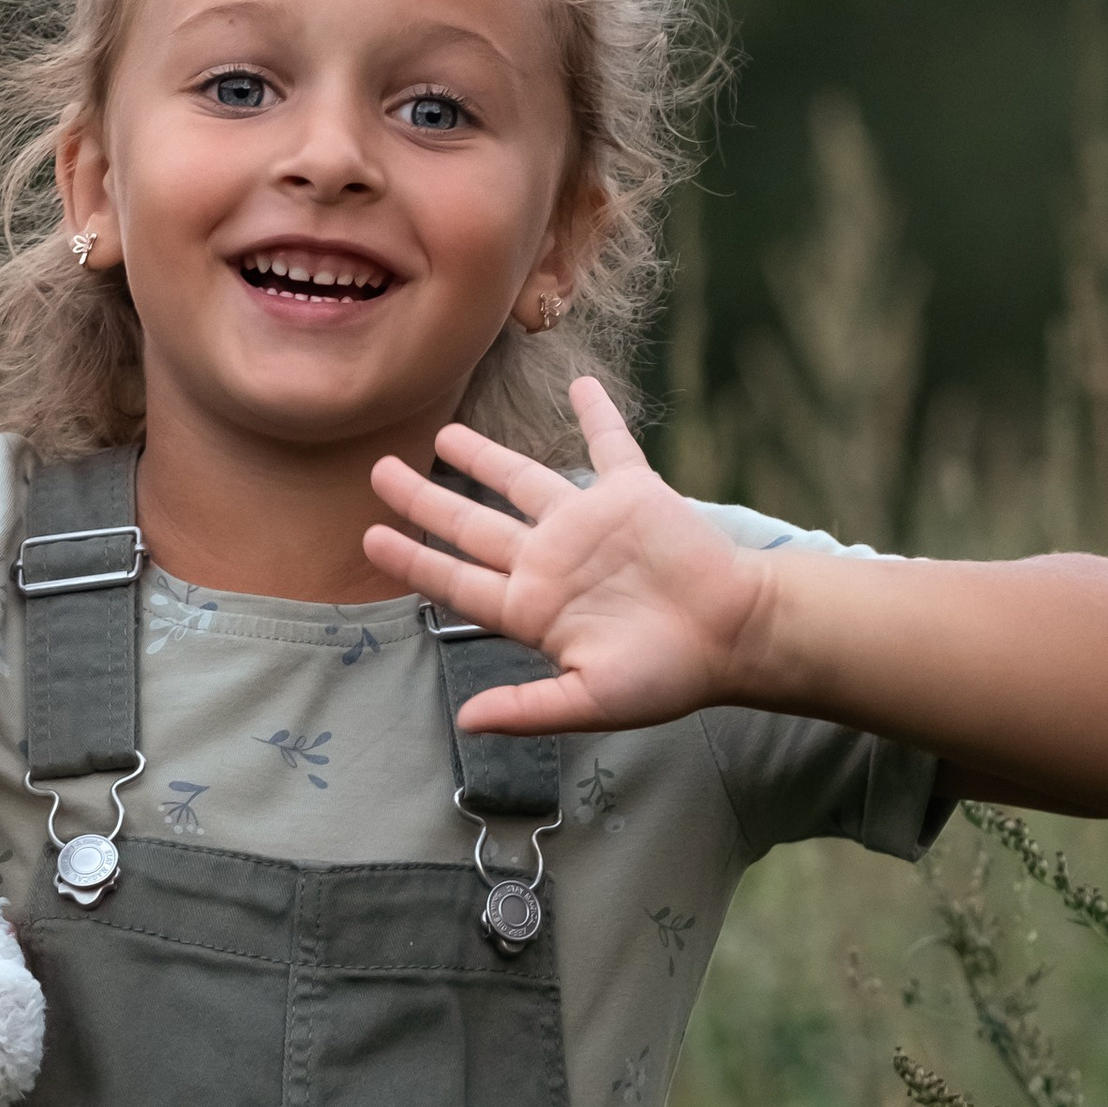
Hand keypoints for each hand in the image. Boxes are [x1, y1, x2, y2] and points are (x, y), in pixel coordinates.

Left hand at [364, 378, 768, 736]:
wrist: (737, 636)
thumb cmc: (668, 676)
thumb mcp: (591, 701)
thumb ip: (527, 708)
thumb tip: (466, 721)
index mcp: (534, 608)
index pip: (457, 579)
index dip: (413, 559)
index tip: (371, 538)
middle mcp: (550, 560)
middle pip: (472, 523)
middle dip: (424, 498)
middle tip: (378, 471)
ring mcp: (588, 524)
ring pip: (522, 479)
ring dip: (484, 455)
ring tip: (445, 433)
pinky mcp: (632, 495)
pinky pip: (608, 444)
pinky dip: (595, 413)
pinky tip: (578, 385)